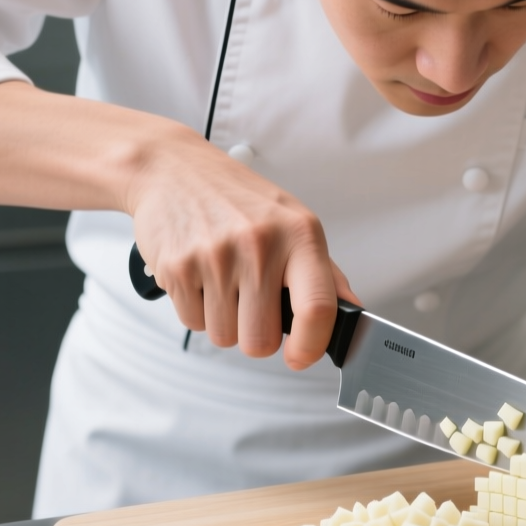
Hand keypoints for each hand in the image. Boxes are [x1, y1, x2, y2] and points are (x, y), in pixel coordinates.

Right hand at [128, 129, 358, 366]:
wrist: (173, 169)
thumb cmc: (238, 199)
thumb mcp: (293, 224)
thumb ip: (325, 274)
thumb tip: (352, 313)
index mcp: (299, 234)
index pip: (318, 309)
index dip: (311, 347)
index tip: (300, 356)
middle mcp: (259, 244)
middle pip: (261, 341)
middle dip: (257, 336)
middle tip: (252, 306)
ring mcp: (216, 256)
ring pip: (225, 337)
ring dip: (224, 321)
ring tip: (224, 281)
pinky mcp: (178, 267)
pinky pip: (193, 322)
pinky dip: (197, 309)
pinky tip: (201, 275)